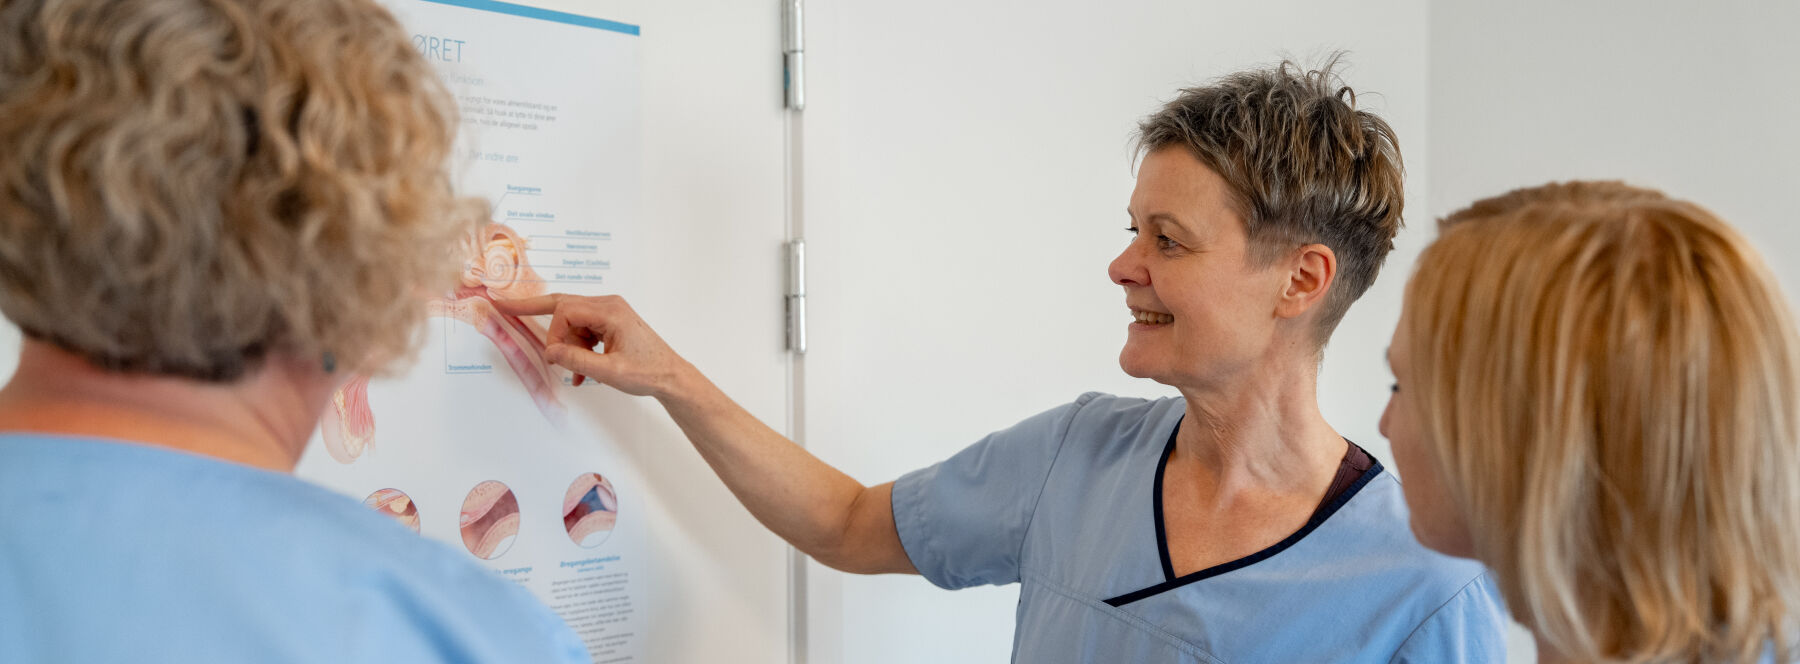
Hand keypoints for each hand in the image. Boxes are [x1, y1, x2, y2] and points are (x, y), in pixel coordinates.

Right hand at [491, 294, 696, 399]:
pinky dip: (578, 349)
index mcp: (610, 311)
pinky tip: (581, 372)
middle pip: (564, 304)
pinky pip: (584, 330)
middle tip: (505, 308)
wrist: (671, 376)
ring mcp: (610, 312)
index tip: (554, 357)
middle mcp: (609, 305)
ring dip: (568, 347)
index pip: (566, 311)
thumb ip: (577, 360)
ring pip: (573, 322)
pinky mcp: (611, 323)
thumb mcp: (609, 372)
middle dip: (535, 309)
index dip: (554, 334)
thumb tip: (550, 352)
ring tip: (575, 374)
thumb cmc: (647, 372)